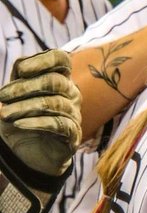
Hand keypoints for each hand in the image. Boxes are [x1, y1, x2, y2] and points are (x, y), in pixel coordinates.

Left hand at [0, 49, 80, 174]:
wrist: (25, 152)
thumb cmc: (20, 118)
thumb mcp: (12, 96)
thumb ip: (18, 78)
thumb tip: (22, 64)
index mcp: (58, 78)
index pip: (61, 59)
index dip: (43, 61)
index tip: (20, 71)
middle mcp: (71, 94)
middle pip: (55, 81)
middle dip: (24, 87)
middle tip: (2, 96)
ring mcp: (74, 114)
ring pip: (55, 103)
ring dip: (25, 107)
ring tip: (4, 114)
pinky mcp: (73, 135)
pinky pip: (59, 124)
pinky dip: (37, 123)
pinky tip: (19, 124)